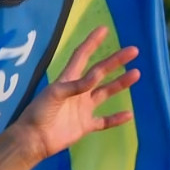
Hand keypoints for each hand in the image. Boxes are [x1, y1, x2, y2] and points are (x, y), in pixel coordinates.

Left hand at [11, 27, 139, 163]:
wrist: (33, 140)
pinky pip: (104, 121)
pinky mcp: (85, 125)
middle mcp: (78, 92)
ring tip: (136, 73)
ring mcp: (82, 109)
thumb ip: (75, 85)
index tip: (103, 29)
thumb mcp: (54, 94)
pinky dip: (116, 119)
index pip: (81, 57)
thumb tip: (96, 76)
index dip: (92, 43)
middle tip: (133, 50)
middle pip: (99, 72)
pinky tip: (129, 114)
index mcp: (67, 81)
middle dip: (115, 61)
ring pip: (105, 93)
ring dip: (120, 84)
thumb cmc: (39, 113)